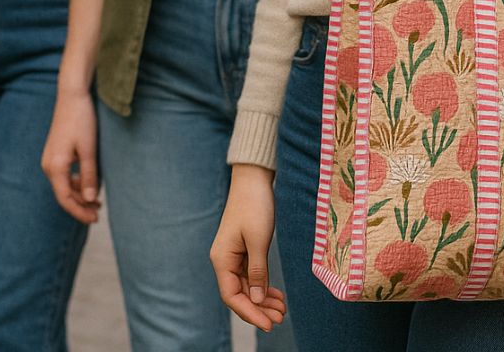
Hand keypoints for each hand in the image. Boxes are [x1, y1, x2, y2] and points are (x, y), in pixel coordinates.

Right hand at [41, 91, 100, 223]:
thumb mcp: (89, 148)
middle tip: (98, 213)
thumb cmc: (82, 120)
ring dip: (79, 194)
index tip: (94, 219)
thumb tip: (91, 199)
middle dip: (81, 205)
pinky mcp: (55, 153)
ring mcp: (50, 159)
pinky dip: (76, 182)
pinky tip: (89, 183)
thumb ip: (90, 174)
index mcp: (55, 167)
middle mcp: (48, 166)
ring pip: (64, 185)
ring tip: (97, 201)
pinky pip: (64, 175)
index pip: (66, 199)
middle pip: (64, 194)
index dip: (80, 212)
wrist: (72, 96)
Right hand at [210, 164, 287, 332]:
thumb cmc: (254, 206)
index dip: (250, 313)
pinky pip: (252, 275)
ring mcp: (234, 256)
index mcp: (222, 260)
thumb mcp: (258, 239)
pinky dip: (264, 285)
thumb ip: (258, 271)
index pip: (232, 296)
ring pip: (248, 286)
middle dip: (260, 308)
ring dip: (263, 299)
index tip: (269, 324)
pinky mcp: (244, 250)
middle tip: (281, 318)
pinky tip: (277, 294)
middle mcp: (225, 261)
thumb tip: (258, 300)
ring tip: (282, 309)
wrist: (253, 179)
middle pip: (240, 294)